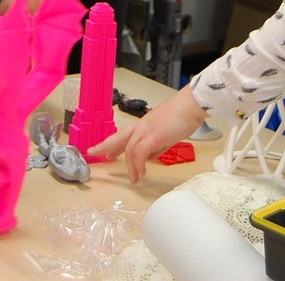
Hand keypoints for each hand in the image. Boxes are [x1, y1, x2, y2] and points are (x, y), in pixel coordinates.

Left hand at [87, 86, 207, 183]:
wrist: (190, 106)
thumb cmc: (183, 116)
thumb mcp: (167, 133)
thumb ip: (158, 144)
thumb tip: (152, 155)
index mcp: (144, 124)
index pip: (125, 135)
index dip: (114, 145)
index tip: (107, 152)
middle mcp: (141, 126)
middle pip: (118, 138)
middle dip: (104, 146)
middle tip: (93, 153)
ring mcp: (145, 130)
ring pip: (129, 150)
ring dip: (131, 167)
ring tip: (135, 179)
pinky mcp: (152, 136)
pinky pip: (139, 154)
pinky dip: (139, 165)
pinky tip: (142, 173)